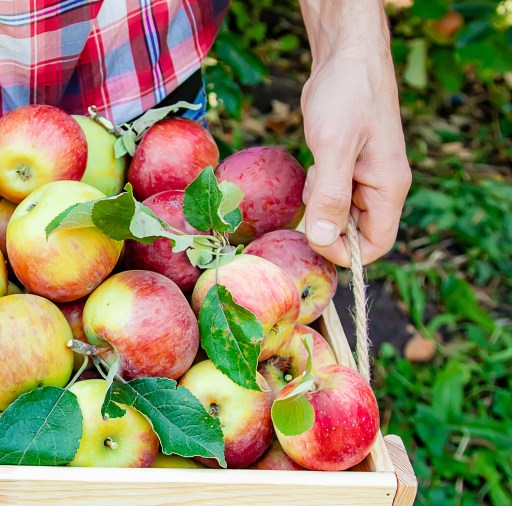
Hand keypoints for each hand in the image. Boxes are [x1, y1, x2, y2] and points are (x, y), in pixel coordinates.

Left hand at [299, 4, 411, 266]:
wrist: (346, 57)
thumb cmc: (346, 95)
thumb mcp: (334, 145)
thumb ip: (331, 194)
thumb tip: (323, 238)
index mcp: (388, 188)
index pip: (375, 244)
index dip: (343, 252)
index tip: (312, 237)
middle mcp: (380, 187)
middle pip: (353, 232)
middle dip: (326, 220)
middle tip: (314, 187)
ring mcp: (364, 177)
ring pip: (337, 212)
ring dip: (318, 200)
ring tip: (318, 165)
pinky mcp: (346, 166)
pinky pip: (329, 193)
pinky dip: (316, 185)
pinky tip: (315, 160)